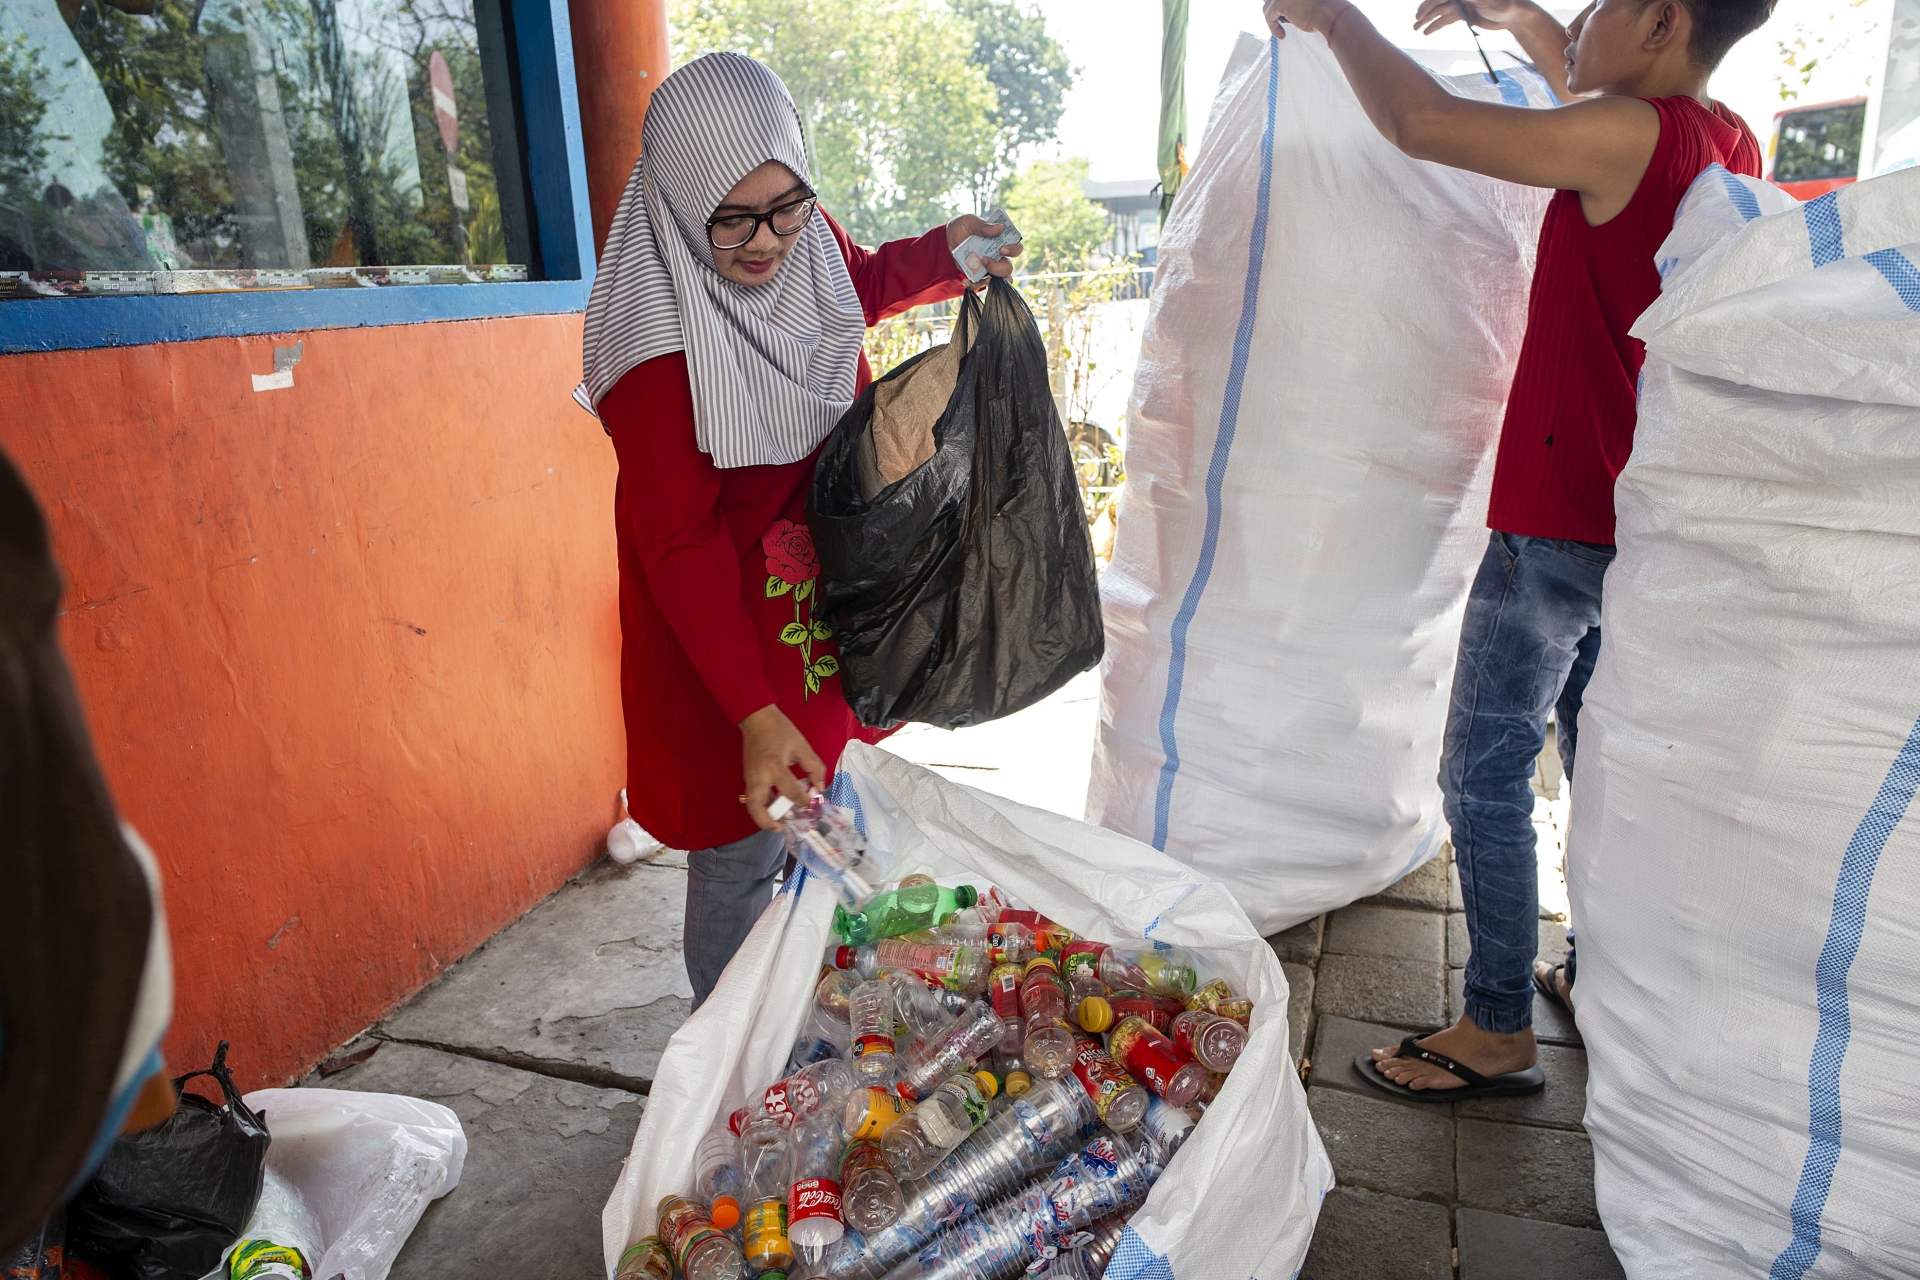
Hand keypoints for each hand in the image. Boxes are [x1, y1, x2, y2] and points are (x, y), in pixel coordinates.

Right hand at [739, 704, 825, 830]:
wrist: (756, 718)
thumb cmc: (780, 730)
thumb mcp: (802, 746)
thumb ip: (814, 768)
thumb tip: (819, 788)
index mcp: (774, 766)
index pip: (790, 793)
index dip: (804, 801)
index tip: (812, 801)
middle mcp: (759, 776)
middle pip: (758, 808)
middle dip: (769, 822)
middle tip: (782, 828)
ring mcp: (750, 778)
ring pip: (752, 806)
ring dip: (764, 816)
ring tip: (779, 821)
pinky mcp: (747, 777)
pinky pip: (753, 797)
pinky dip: (762, 806)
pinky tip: (775, 806)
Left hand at [945, 214, 1022, 281]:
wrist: (945, 240)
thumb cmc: (962, 228)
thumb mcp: (970, 222)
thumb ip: (983, 226)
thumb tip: (999, 228)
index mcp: (1000, 242)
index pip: (1016, 248)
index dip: (1013, 250)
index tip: (1002, 248)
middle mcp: (997, 256)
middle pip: (1008, 267)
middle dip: (999, 268)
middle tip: (985, 260)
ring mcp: (988, 268)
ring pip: (999, 280)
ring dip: (992, 281)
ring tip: (983, 278)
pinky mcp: (976, 276)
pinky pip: (979, 286)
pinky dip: (973, 285)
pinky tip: (964, 279)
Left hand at [1264, 0, 1348, 36]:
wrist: (1330, 13)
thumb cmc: (1324, 11)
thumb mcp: (1307, 3)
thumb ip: (1294, 3)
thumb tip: (1283, 12)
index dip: (1281, 5)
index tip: (1285, 17)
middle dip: (1274, 8)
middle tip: (1281, 20)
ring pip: (1267, 5)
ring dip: (1273, 17)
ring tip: (1283, 27)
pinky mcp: (1279, 2)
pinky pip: (1268, 16)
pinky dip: (1273, 27)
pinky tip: (1282, 35)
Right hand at [1412, 0, 1533, 34]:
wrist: (1514, 15)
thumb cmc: (1504, 3)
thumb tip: (1451, 0)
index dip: (1430, 3)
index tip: (1420, 13)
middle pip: (1439, 3)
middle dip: (1426, 12)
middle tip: (1415, 22)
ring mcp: (1462, 5)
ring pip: (1441, 12)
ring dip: (1428, 21)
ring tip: (1416, 29)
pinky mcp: (1465, 15)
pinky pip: (1448, 20)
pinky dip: (1438, 26)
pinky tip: (1427, 32)